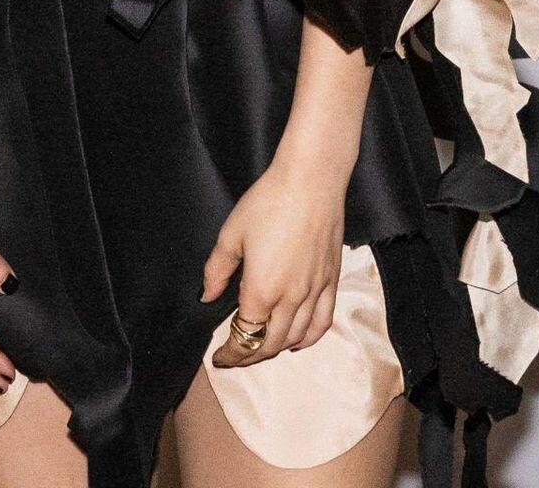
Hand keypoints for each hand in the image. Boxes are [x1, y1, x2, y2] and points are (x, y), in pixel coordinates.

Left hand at [202, 148, 344, 365]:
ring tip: (260, 347)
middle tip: (236, 355)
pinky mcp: (331, 281)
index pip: (244, 337)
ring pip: (295, 338)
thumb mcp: (231, 233)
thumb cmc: (268, 201)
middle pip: (269, 344)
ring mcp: (314, 291)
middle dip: (249, 356)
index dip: (230, 353)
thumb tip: (207, 297)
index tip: (219, 357)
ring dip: (275, 349)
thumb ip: (217, 270)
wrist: (310, 181)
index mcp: (262, 289)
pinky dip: (308, 339)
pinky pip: (322, 323)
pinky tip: (297, 340)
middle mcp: (290, 298)